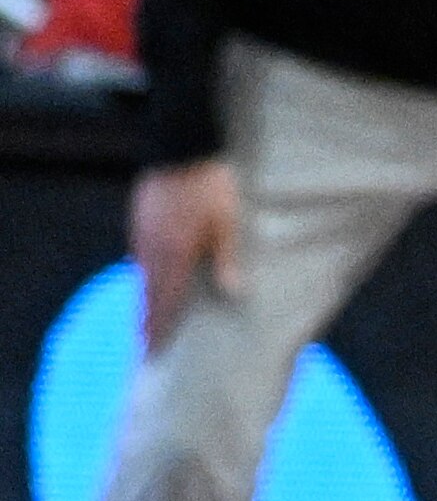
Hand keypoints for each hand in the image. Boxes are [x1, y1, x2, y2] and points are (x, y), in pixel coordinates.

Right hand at [130, 158, 236, 349]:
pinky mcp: (140, 222)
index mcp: (174, 256)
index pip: (165, 302)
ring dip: (144, 299)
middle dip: (147, 321)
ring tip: (144, 319)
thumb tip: (234, 293)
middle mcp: (152, 252)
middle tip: (144, 346)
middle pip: (148, 295)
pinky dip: (143, 275)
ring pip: (142, 277)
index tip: (152, 350)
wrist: (180, 150)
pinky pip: (139, 257)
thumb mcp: (227, 222)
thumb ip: (227, 259)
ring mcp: (142, 236)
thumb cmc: (211, 186)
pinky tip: (147, 278)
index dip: (159, 328)